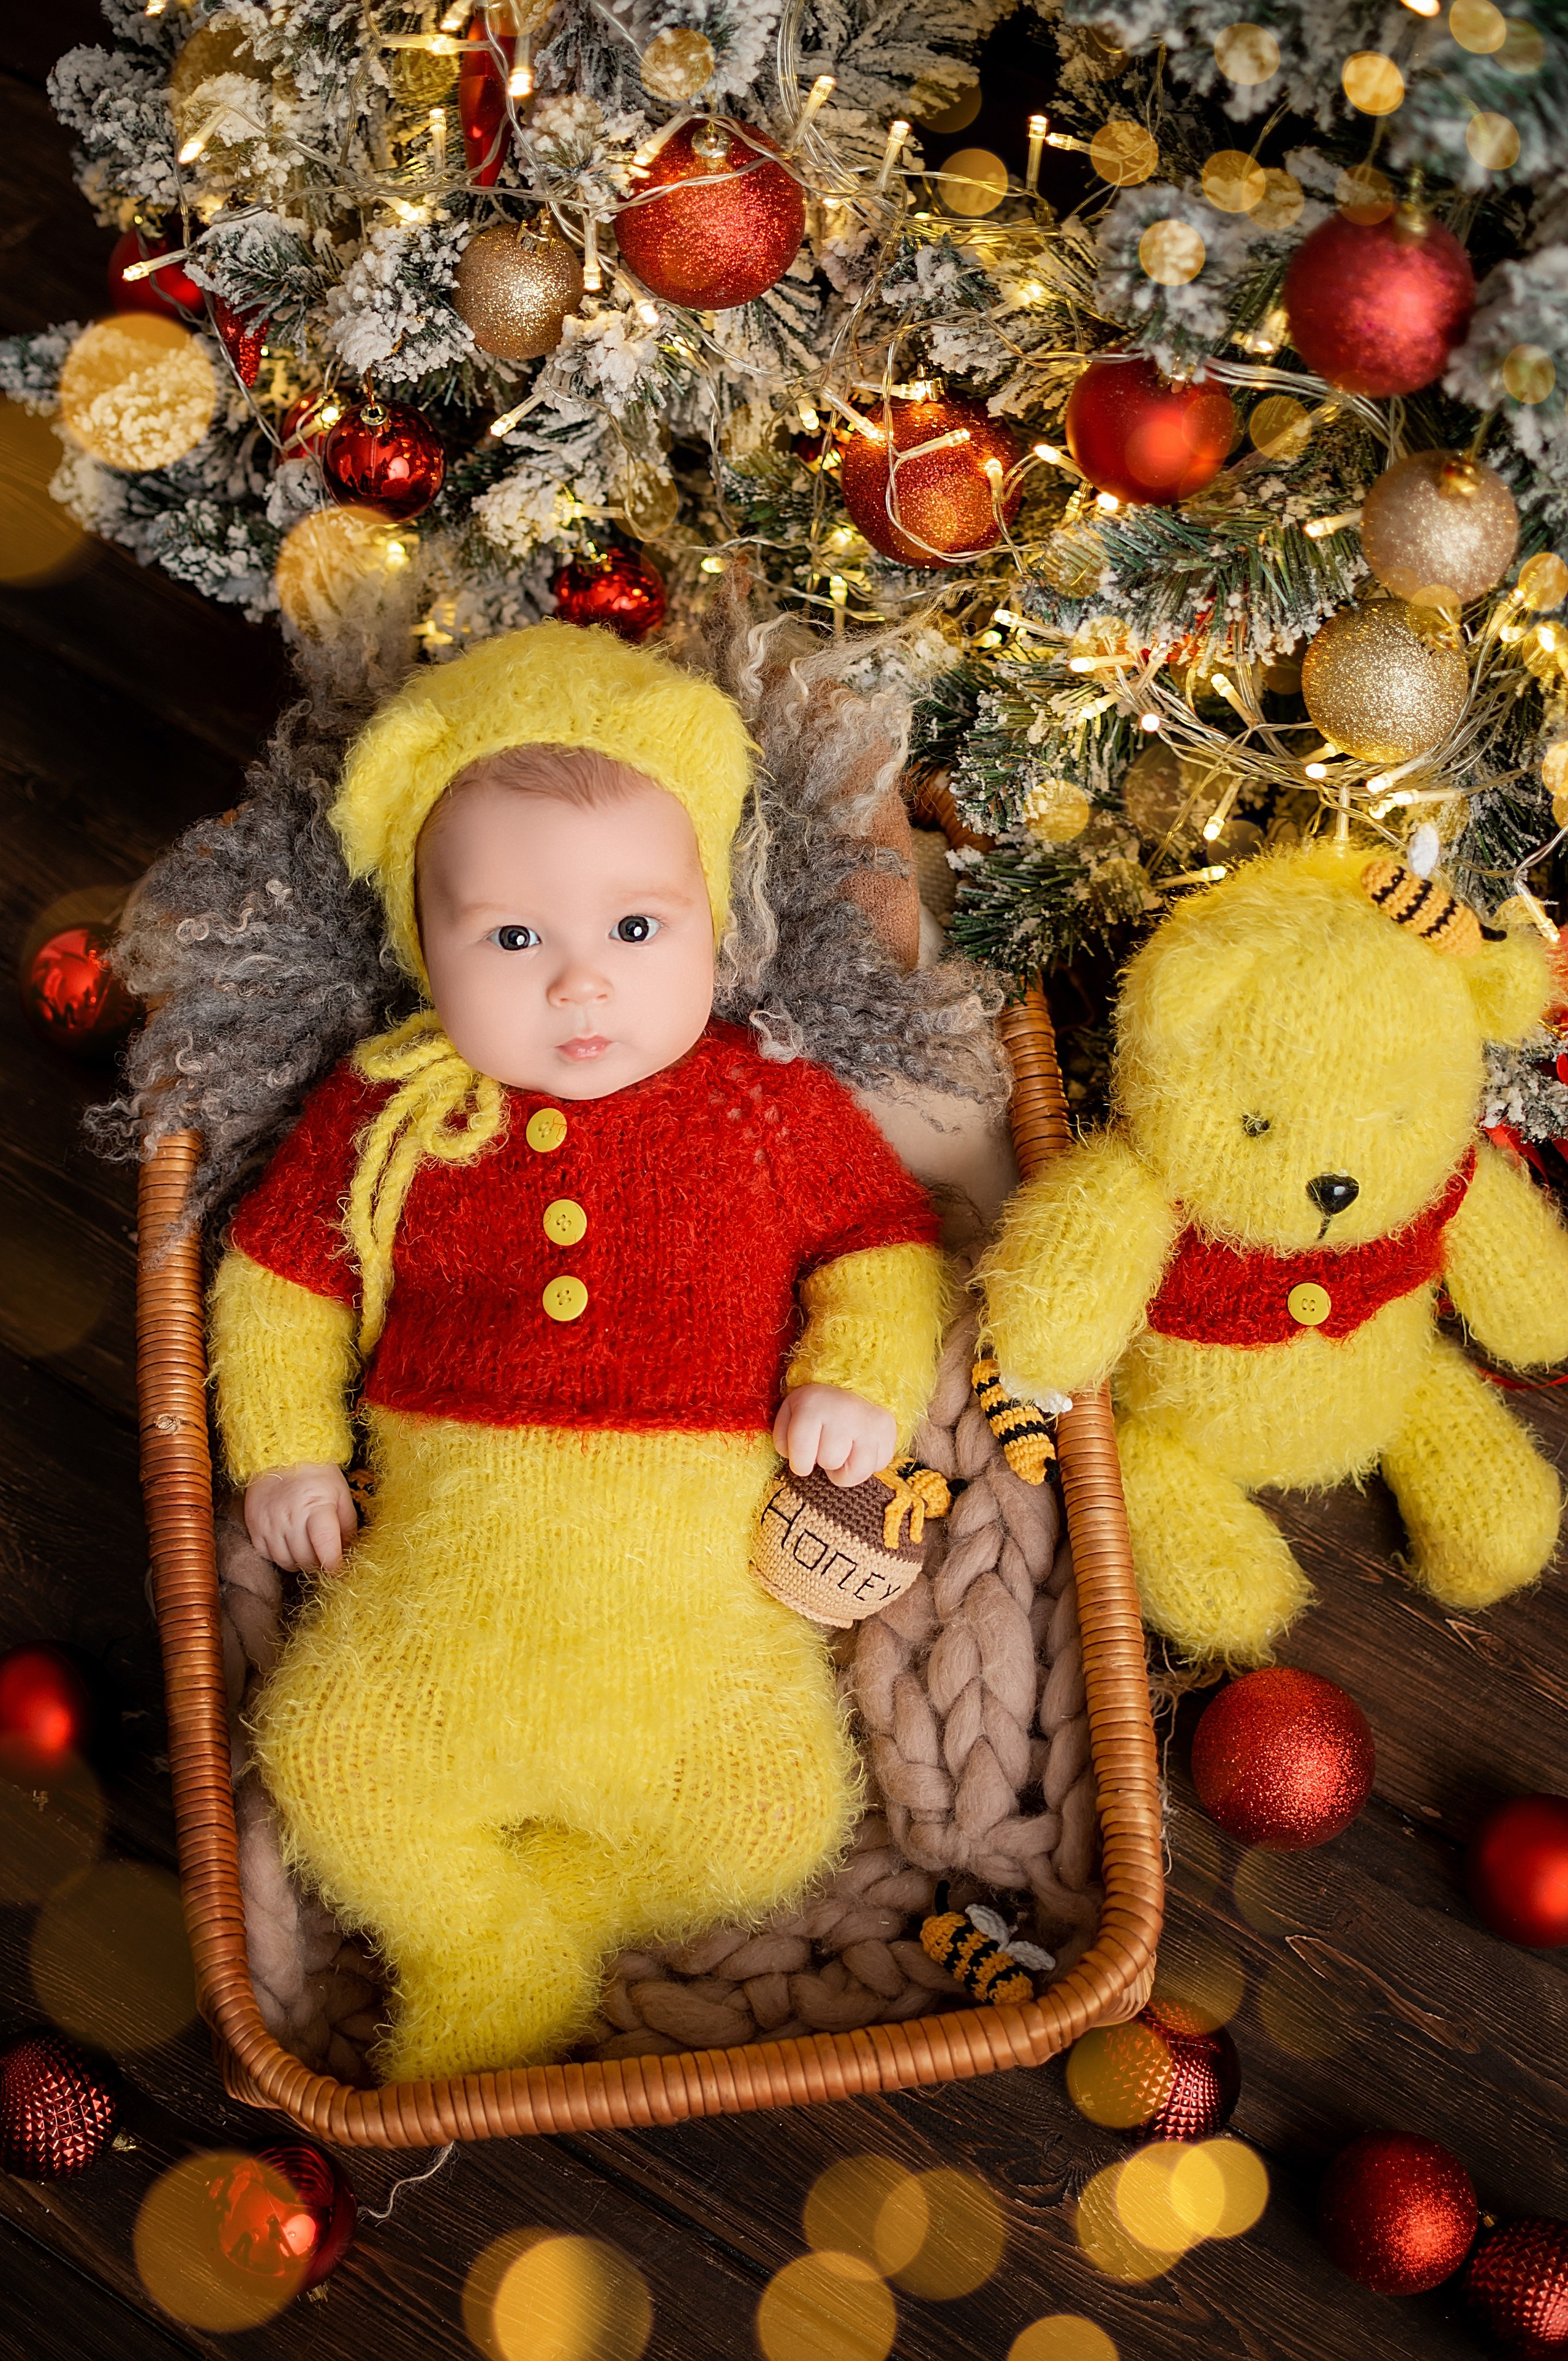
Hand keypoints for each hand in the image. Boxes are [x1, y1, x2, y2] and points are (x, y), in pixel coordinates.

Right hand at [243, 1463, 357, 1573]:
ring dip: (300, 1562)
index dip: (335, 1567)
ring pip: (287, 1562)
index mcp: (317, 1508)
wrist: (280, 1453)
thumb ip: (348, 1525)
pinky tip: (290, 1543)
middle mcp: (290, 1518)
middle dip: (320, 1563)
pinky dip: (281, 1556)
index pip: (326, 1548)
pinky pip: (268, 1555)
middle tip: (325, 1556)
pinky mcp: (254, 1527)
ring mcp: (269, 1524)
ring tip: (308, 1548)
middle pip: (306, 1559)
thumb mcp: (341, 1494)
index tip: (340, 1572)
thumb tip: (349, 1552)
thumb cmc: (317, 1473)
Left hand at [773, 1385, 896, 1489]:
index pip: (802, 1457)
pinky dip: (867, 1464)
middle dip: (824, 1461)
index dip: (800, 1465)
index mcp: (813, 1406)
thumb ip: (783, 1439)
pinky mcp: (888, 1430)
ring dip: (846, 1469)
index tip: (802, 1460)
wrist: (849, 1382)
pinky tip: (858, 1448)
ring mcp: (869, 1421)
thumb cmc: (815, 1407)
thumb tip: (797, 1462)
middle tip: (825, 1448)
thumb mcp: (789, 1414)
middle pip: (830, 1462)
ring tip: (841, 1455)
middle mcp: (844, 1411)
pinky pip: (878, 1466)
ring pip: (857, 1472)